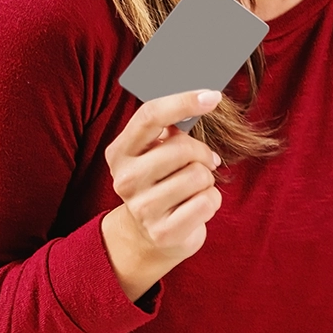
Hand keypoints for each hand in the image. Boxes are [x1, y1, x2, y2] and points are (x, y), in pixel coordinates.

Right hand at [100, 89, 224, 301]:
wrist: (151, 236)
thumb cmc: (161, 182)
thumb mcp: (156, 153)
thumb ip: (171, 127)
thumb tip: (203, 96)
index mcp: (120, 152)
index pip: (150, 115)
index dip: (183, 101)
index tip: (212, 96)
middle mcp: (125, 179)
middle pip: (182, 147)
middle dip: (202, 153)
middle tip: (205, 162)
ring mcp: (142, 208)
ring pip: (199, 175)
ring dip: (207, 179)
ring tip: (194, 188)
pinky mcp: (163, 232)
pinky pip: (207, 202)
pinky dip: (211, 201)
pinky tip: (196, 207)